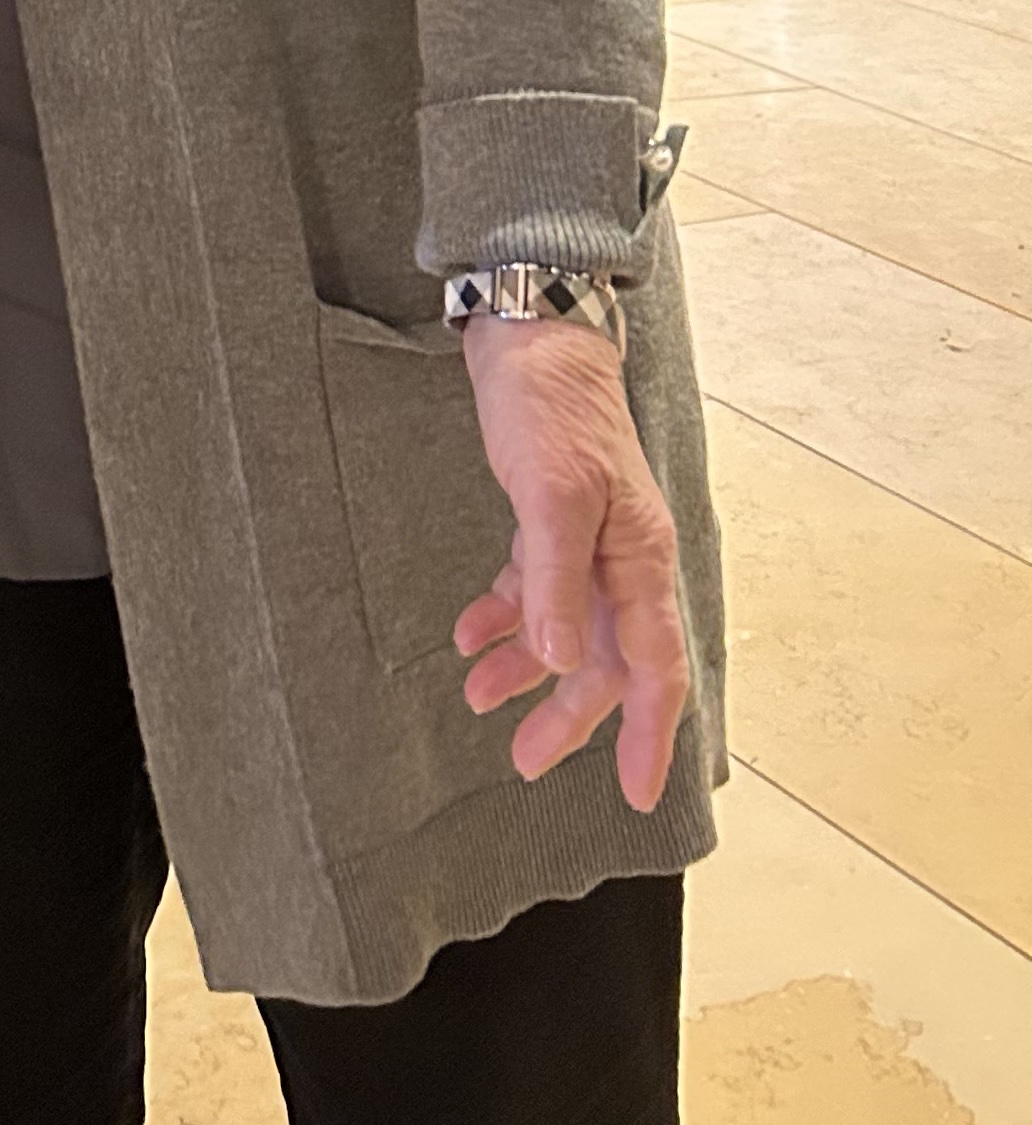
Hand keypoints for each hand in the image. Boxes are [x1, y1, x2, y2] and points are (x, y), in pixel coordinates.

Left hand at [453, 314, 687, 810]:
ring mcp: (588, 539)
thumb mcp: (551, 492)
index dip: (647, 736)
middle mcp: (622, 558)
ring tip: (479, 700)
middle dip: (568, 717)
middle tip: (524, 761)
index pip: (655, 668)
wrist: (530, 331)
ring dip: (526, 670)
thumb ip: (555, 578)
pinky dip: (504, 616)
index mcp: (639, 558)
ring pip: (565, 630)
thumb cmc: (551, 404)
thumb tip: (558, 662)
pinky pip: (534, 587)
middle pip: (605, 661)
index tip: (636, 794)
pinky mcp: (550, 516)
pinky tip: (470, 637)